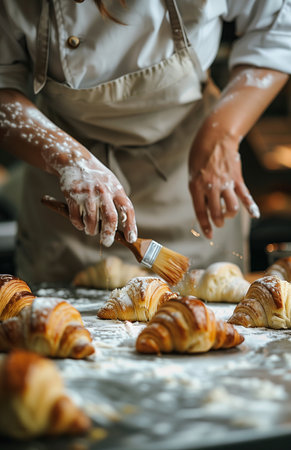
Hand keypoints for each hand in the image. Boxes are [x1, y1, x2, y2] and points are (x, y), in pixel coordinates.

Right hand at [57, 154, 136, 246]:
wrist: (75, 160)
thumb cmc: (96, 177)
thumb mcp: (111, 184)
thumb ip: (117, 202)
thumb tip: (124, 228)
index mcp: (115, 188)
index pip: (127, 209)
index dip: (130, 225)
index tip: (130, 238)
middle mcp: (103, 190)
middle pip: (110, 218)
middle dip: (109, 234)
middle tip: (107, 242)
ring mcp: (87, 193)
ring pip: (91, 221)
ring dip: (91, 230)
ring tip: (91, 231)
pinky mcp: (72, 196)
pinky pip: (76, 218)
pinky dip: (79, 225)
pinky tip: (81, 224)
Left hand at [188, 122, 259, 238]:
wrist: (216, 138)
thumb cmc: (201, 155)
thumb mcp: (192, 174)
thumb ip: (198, 191)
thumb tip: (205, 207)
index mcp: (196, 186)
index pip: (200, 211)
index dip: (205, 225)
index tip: (209, 235)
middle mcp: (211, 186)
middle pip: (216, 212)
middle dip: (218, 221)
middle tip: (219, 222)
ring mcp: (225, 183)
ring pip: (231, 207)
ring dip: (230, 214)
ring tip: (228, 214)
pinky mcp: (237, 179)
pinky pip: (245, 195)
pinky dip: (251, 206)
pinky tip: (254, 214)